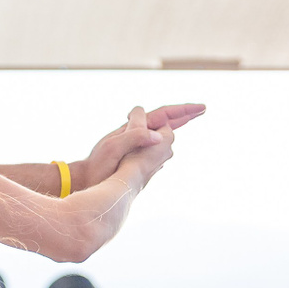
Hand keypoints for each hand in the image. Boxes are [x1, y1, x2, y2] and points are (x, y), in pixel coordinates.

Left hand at [75, 103, 204, 186]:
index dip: (183, 111)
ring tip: (190, 118)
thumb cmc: (98, 164)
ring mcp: (137, 145)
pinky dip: (166, 143)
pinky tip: (168, 145)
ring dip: (176, 126)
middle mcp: (137, 134)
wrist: (85, 179)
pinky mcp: (136, 157)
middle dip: (184, 115)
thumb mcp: (115, 147)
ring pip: (162, 133)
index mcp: (135, 128)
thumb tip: (160, 133)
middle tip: (203, 109)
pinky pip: (155, 148)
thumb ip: (136, 136)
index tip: (200, 108)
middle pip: (165, 120)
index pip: (164, 114)